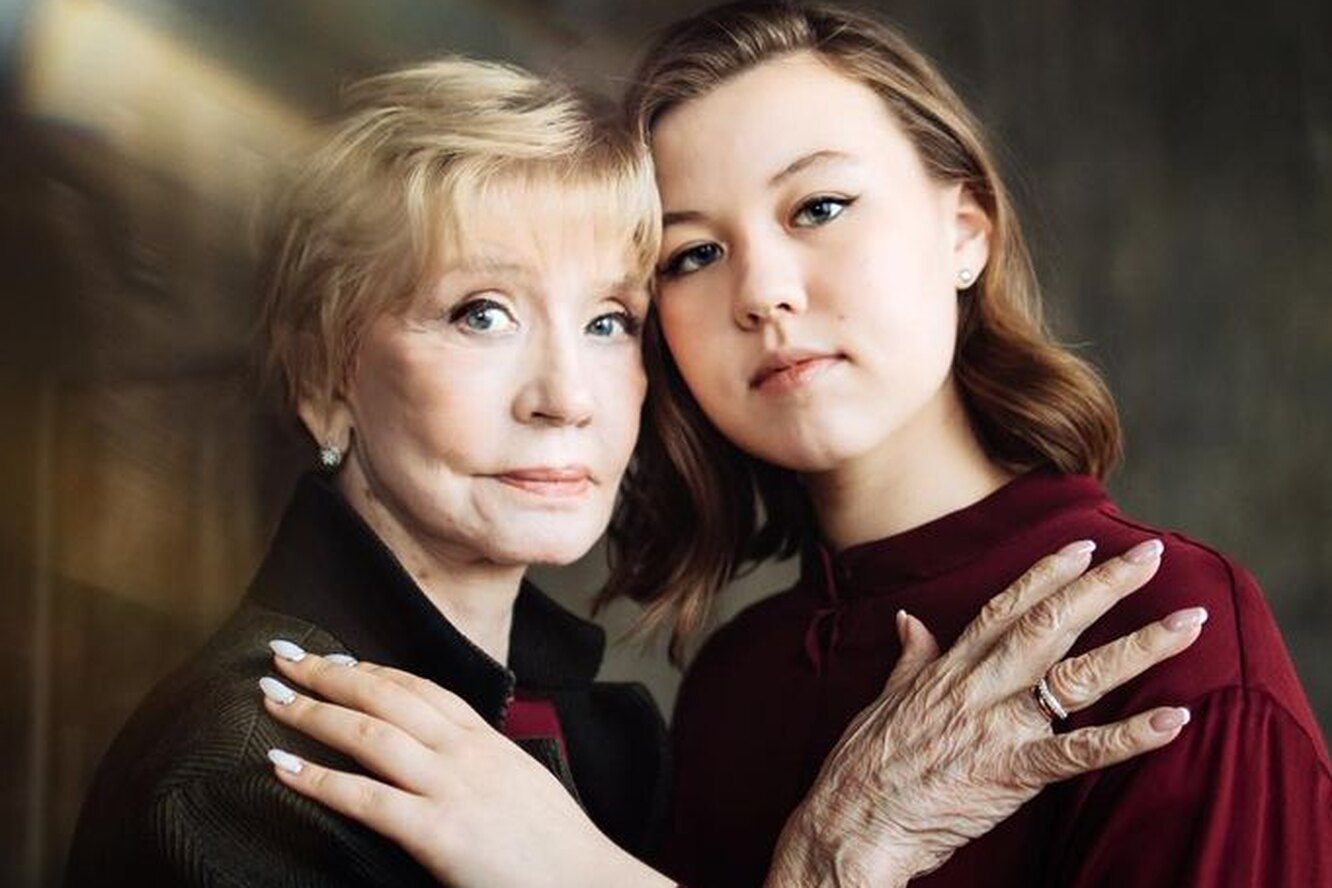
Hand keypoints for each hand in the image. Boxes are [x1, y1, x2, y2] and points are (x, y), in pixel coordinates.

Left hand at [258, 653, 671, 887]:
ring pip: (369, 734)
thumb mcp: (521, 786)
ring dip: (313, 712)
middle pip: (387, 696)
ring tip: (271, 699)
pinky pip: (364, 798)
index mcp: (488, 741)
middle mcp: (466, 753)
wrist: (590, 883)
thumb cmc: (557, 847)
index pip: (423, 688)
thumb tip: (447, 763)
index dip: (374, 669)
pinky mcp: (437, 832)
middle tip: (285, 656)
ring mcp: (451, 789)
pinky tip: (281, 766)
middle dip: (331, 673)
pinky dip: (317, 778)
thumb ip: (484, 767)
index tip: (337, 658)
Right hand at [766, 538, 1204, 886]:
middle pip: (1050, 624)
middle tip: (1151, 555)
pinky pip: (1079, 752)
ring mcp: (996, 727)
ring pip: (1076, 676)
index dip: (1047, 573)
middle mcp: (977, 687)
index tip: (1085, 545)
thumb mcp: (882, 701)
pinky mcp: (1010, 773)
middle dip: (1104, 587)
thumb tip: (909, 619)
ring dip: (1138, 647)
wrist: (851, 824)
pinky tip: (1174, 719)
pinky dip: (1129, 737)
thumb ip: (909, 659)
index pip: (1005, 608)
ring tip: (1188, 623)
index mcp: (947, 669)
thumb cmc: (860, 768)